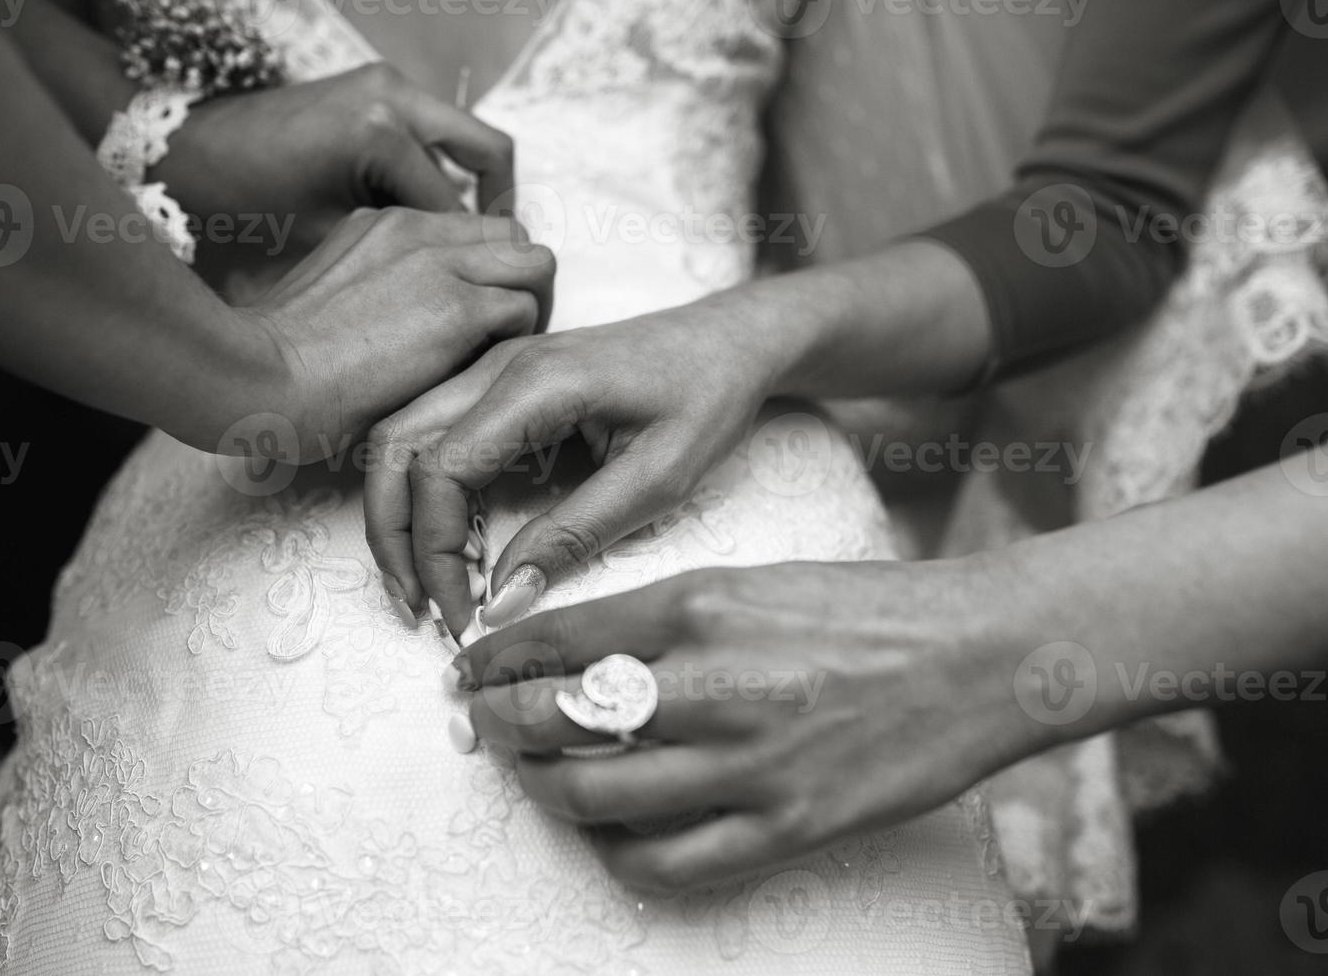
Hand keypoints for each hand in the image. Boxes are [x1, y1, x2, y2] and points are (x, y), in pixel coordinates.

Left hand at [155, 62, 516, 252]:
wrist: (186, 154)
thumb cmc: (243, 207)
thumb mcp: (327, 240)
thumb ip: (398, 250)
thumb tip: (461, 275)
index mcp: (381, 133)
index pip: (458, 209)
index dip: (475, 260)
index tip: (488, 295)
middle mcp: (392, 96)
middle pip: (488, 153)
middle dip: (499, 210)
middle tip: (499, 262)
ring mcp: (385, 84)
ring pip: (463, 141)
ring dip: (469, 190)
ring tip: (464, 247)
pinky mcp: (373, 87)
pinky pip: (431, 135)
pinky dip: (437, 174)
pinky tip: (421, 222)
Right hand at [207, 206, 554, 463]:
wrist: (254, 376)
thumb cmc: (274, 363)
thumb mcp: (326, 301)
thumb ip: (374, 295)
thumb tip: (404, 332)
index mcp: (381, 225)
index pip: (469, 231)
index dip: (486, 274)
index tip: (474, 323)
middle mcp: (416, 230)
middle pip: (512, 235)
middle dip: (522, 285)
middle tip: (503, 340)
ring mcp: (440, 264)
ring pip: (535, 263)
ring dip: (531, 310)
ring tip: (502, 358)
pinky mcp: (457, 308)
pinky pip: (524, 310)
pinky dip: (519, 345)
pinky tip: (485, 378)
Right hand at [363, 295, 788, 631]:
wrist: (729, 341)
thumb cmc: (707, 398)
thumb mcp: (657, 480)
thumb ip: (574, 538)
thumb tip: (500, 601)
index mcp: (537, 383)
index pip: (440, 470)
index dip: (436, 551)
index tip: (461, 611)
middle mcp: (498, 365)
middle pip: (394, 447)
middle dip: (393, 535)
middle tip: (417, 607)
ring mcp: (492, 367)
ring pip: (401, 437)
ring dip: (400, 513)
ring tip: (428, 585)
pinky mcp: (498, 382)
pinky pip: (432, 432)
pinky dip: (426, 491)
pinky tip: (460, 544)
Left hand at [454, 559, 1041, 892]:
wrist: (975, 654)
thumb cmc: (863, 608)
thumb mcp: (749, 581)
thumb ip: (660, 619)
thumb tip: (574, 655)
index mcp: (698, 605)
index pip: (556, 638)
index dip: (493, 660)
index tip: (469, 671)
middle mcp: (711, 683)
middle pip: (555, 719)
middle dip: (497, 724)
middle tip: (482, 725)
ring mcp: (747, 763)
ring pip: (595, 796)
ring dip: (545, 790)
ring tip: (536, 777)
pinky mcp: (785, 826)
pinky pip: (668, 863)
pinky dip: (620, 856)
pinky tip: (611, 838)